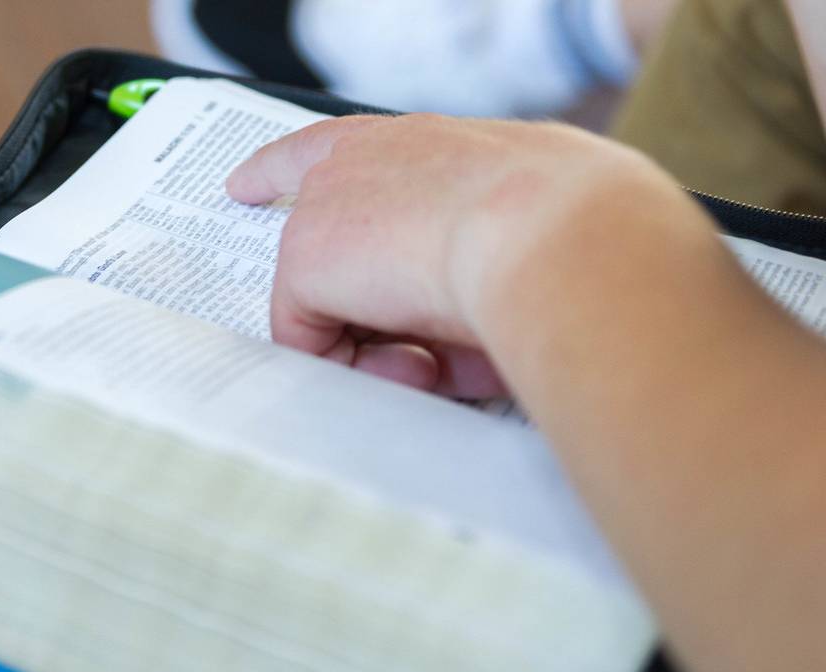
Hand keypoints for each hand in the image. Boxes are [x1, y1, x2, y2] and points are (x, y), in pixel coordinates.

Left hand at [226, 113, 663, 395]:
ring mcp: (329, 203)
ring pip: (329, 303)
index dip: (286, 169)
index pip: (341, 147)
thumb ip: (490, 263)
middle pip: (315, 230)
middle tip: (416, 359)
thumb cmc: (577, 230)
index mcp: (429, 145)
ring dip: (383, 351)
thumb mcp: (534, 234)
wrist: (561, 234)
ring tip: (443, 367)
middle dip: (354, 310)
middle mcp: (368, 158)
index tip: (247, 186)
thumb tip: (470, 333)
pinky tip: (419, 367)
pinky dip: (361, 371)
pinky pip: (311, 340)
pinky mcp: (307, 255)